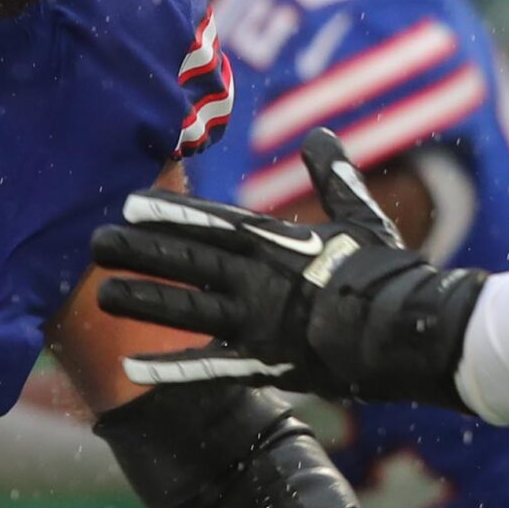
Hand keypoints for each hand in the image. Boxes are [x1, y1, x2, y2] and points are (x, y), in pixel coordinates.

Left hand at [90, 129, 483, 406]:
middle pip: (187, 260)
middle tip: (96, 241)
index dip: (170, 212)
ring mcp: (259, 323)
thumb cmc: (390, 273)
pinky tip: (129, 369)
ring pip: (187, 310)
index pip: (213, 222)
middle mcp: (260, 279)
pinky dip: (169, 370)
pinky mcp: (266, 364)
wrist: (412, 332)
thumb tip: (322, 137)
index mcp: (280, 242)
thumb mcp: (360, 217)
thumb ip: (334, 177)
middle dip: (140, 250)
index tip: (131, 203)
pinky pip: (208, 369)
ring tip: (101, 294)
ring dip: (143, 301)